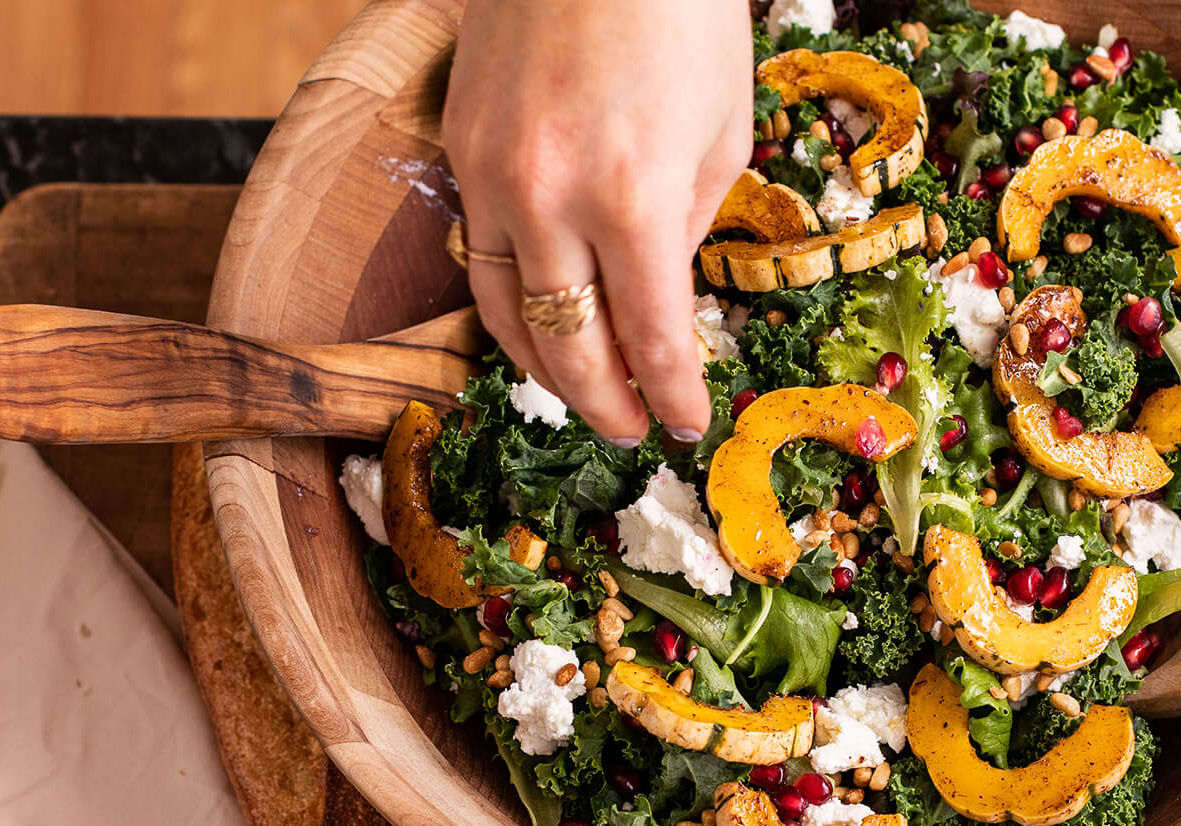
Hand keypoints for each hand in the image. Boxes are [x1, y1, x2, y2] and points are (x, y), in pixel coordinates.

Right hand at [442, 0, 750, 444]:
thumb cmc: (683, 18)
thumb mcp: (721, 131)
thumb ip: (688, 226)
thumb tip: (662, 295)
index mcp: (636, 199)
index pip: (651, 339)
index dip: (670, 396)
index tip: (686, 425)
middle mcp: (552, 200)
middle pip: (567, 346)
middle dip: (603, 402)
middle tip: (628, 430)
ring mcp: (493, 174)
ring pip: (503, 311)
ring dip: (543, 366)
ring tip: (579, 391)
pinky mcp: (459, 146)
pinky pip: (479, 251)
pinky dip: (510, 298)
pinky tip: (539, 314)